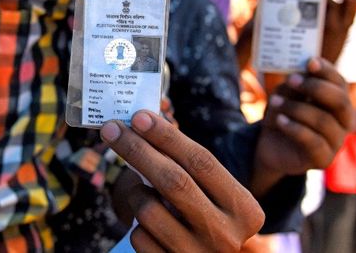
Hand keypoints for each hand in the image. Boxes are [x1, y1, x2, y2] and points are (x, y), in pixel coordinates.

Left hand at [101, 111, 263, 252]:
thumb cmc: (206, 219)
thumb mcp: (212, 195)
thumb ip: (188, 164)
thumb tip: (147, 120)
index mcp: (244, 209)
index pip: (202, 161)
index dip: (168, 137)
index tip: (139, 117)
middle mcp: (225, 235)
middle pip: (173, 181)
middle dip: (138, 150)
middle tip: (112, 129)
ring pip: (148, 211)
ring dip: (136, 193)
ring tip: (142, 192)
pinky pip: (139, 237)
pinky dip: (137, 225)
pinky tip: (148, 224)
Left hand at [255, 58, 352, 192]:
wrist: (271, 146)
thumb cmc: (284, 114)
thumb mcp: (286, 95)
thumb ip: (295, 85)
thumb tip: (300, 73)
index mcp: (338, 101)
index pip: (341, 83)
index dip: (327, 71)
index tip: (309, 62)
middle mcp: (344, 121)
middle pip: (341, 102)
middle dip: (316, 88)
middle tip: (292, 80)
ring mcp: (336, 142)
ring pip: (324, 121)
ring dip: (297, 108)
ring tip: (275, 102)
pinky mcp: (324, 159)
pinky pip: (314, 142)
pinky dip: (295, 128)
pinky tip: (280, 120)